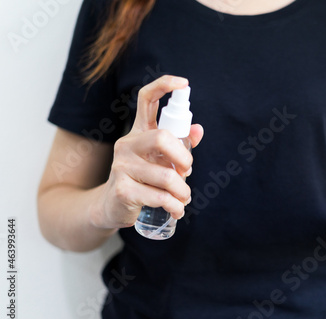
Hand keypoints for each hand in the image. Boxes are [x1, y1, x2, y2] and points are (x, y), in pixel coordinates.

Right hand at [94, 76, 203, 228]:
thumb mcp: (160, 161)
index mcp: (138, 133)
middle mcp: (127, 144)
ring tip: (184, 198)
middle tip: (188, 172)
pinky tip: (177, 210)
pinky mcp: (122, 190)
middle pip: (162, 138)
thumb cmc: (142, 180)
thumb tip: (199, 129)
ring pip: (166, 176)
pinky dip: (175, 206)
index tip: (183, 83)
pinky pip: (160, 197)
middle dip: (184, 158)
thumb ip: (180, 146)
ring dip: (183, 191)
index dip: (163, 86)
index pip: (145, 99)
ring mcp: (121, 167)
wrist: (111, 208)